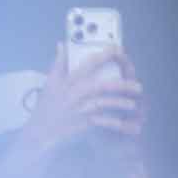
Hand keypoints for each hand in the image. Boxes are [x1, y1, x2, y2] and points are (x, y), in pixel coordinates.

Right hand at [14, 44, 146, 163]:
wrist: (39, 132)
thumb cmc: (46, 107)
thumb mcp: (50, 83)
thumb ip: (58, 63)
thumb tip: (62, 45)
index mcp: (67, 81)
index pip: (88, 64)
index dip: (105, 55)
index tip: (118, 49)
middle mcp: (73, 93)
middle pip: (102, 85)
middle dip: (122, 84)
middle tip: (138, 85)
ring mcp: (78, 108)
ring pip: (104, 103)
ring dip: (121, 102)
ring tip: (134, 103)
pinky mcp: (81, 123)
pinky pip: (102, 121)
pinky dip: (115, 122)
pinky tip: (125, 121)